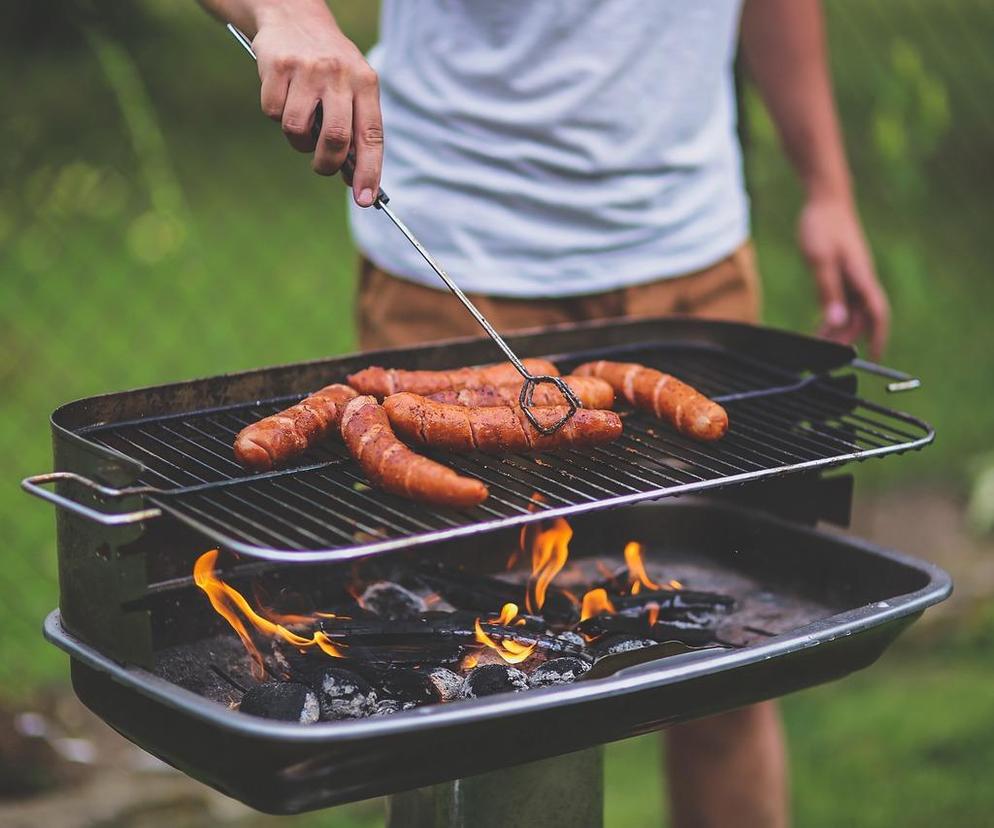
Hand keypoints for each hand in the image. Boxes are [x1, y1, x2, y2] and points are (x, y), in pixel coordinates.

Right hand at [252, 1, 382, 205]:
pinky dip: (275, 114)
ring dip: (297, 140)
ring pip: (298, 130)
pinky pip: (273, 113)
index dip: (369, 172)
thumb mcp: (351, 87)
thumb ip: (355, 128)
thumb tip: (353, 179)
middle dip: (326, 164)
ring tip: (301, 121)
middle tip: (322, 166)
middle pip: (335, 140)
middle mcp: (340, 75)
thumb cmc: (328, 66)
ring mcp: (308, 69)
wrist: (293, 14)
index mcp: (366, 83)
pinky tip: (283, 94)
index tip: (365, 199)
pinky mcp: (278, 66)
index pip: (371, 136)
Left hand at [798, 195, 889, 358]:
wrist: (826, 200)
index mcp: (861, 277)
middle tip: (827, 356)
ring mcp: (854, 276)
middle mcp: (862, 279)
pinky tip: (822, 325)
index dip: (878, 337)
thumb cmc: (822, 226)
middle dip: (848, 338)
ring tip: (819, 345)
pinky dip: (834, 315)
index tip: (874, 357)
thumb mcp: (820, 260)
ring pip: (852, 311)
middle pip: (861, 318)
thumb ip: (828, 291)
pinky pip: (844, 301)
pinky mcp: (845, 272)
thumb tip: (837, 321)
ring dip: (838, 329)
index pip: (877, 314)